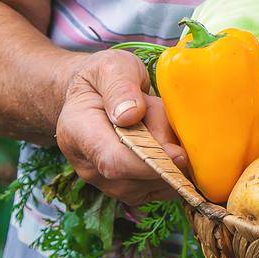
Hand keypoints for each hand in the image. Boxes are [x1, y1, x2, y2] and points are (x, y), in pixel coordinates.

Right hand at [55, 49, 188, 204]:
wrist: (94, 94)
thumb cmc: (104, 78)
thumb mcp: (112, 67)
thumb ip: (120, 87)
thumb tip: (130, 115)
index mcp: (79, 132)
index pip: (112, 161)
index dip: (148, 162)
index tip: (179, 154)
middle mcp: (88, 165)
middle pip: (135, 177)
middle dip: (165, 155)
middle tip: (169, 120)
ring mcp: (106, 182)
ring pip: (151, 185)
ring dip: (170, 160)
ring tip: (161, 125)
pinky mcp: (127, 188)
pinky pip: (159, 190)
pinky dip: (175, 171)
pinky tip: (170, 144)